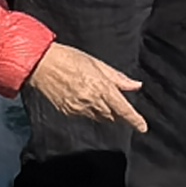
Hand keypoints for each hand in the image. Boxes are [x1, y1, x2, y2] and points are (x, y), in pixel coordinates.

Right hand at [20, 42, 147, 130]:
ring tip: (100, 98)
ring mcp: (79, 109)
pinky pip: (86, 116)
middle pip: (112, 116)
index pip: (123, 109)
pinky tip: (86, 98)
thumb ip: (118, 78)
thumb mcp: (98, 64)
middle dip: (119, 114)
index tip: (143, 127)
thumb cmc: (70, 59)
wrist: (42, 64)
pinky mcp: (69, 112)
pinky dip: (91, 111)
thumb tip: (136, 85)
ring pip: (100, 118)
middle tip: (119, 105)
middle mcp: (92, 101)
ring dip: (106, 113)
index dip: (134, 120)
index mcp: (101, 87)